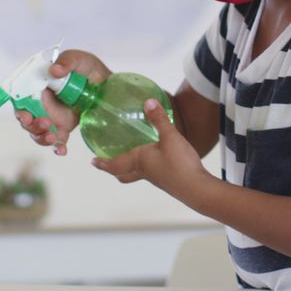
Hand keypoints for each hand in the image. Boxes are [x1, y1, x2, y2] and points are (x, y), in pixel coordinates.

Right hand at [15, 49, 111, 155]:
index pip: (20, 99)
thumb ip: (66, 61)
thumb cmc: (87, 68)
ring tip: (54, 136)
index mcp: (38, 86)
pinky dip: (57, 148)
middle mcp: (40, 103)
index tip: (25, 116)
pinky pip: (56, 141)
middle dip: (31, 126)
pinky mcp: (63, 127)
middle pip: (26, 119)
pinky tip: (62, 151)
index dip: (19, 109)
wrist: (105, 84)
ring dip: (42, 137)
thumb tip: (55, 70)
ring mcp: (51, 117)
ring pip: (38, 132)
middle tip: (45, 123)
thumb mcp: (78, 59)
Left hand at [91, 98, 215, 201]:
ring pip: (136, 175)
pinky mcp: (168, 181)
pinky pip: (150, 174)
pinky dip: (145, 168)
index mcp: (139, 161)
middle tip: (105, 163)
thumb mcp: (170, 137)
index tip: (93, 161)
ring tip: (127, 159)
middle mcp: (144, 172)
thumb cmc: (179, 164)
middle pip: (123, 174)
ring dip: (127, 169)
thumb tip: (148, 102)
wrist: (197, 188)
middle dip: (113, 168)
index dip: (103, 163)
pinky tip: (155, 159)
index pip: (115, 164)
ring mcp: (156, 178)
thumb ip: (159, 119)